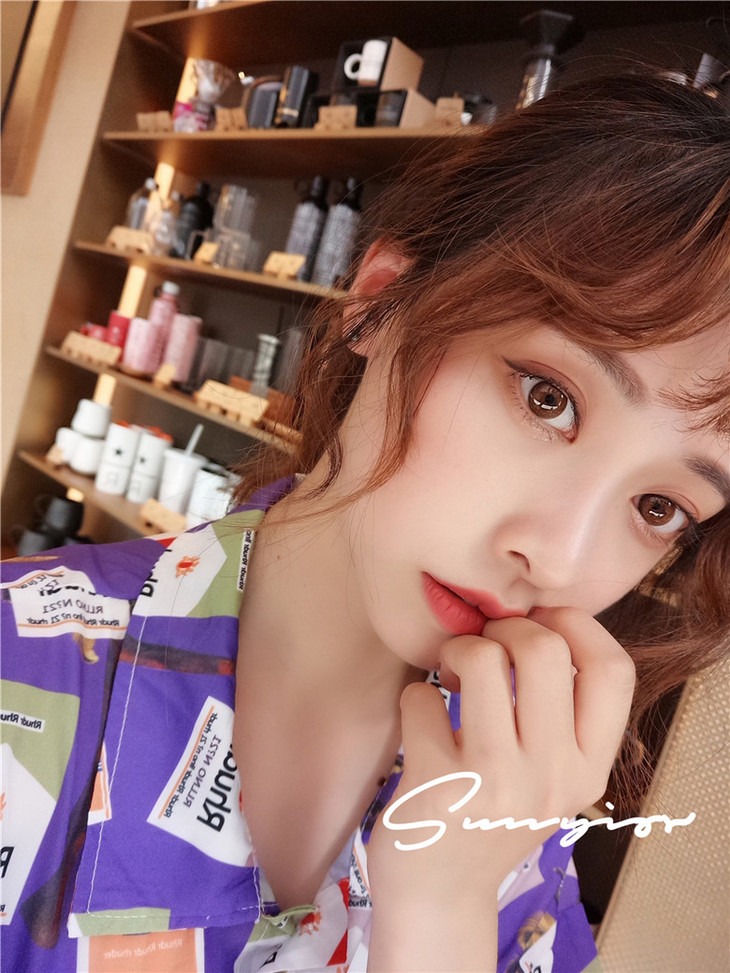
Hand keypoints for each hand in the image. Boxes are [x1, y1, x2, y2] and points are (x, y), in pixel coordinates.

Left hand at [368, 606, 634, 914]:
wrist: (441, 893)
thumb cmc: (494, 814)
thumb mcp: (551, 778)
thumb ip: (562, 715)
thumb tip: (545, 620)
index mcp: (588, 770)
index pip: (614, 671)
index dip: (578, 625)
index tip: (543, 620)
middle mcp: (552, 777)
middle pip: (544, 648)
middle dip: (504, 628)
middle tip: (484, 648)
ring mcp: (495, 783)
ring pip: (480, 659)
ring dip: (456, 651)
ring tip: (449, 677)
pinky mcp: (437, 786)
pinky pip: (421, 696)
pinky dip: (414, 696)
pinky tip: (421, 723)